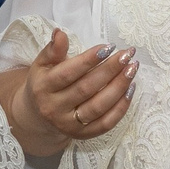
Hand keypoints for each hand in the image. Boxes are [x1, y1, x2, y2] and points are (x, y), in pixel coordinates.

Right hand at [16, 30, 134, 145]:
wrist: (37, 117)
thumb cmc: (44, 84)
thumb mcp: (42, 65)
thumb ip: (53, 50)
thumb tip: (60, 33)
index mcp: (43, 88)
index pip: (68, 73)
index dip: (89, 60)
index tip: (109, 47)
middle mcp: (54, 108)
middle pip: (86, 89)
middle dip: (110, 70)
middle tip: (127, 55)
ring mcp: (69, 125)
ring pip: (98, 107)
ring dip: (119, 87)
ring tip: (132, 69)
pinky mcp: (83, 135)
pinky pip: (106, 123)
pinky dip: (121, 107)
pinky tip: (130, 89)